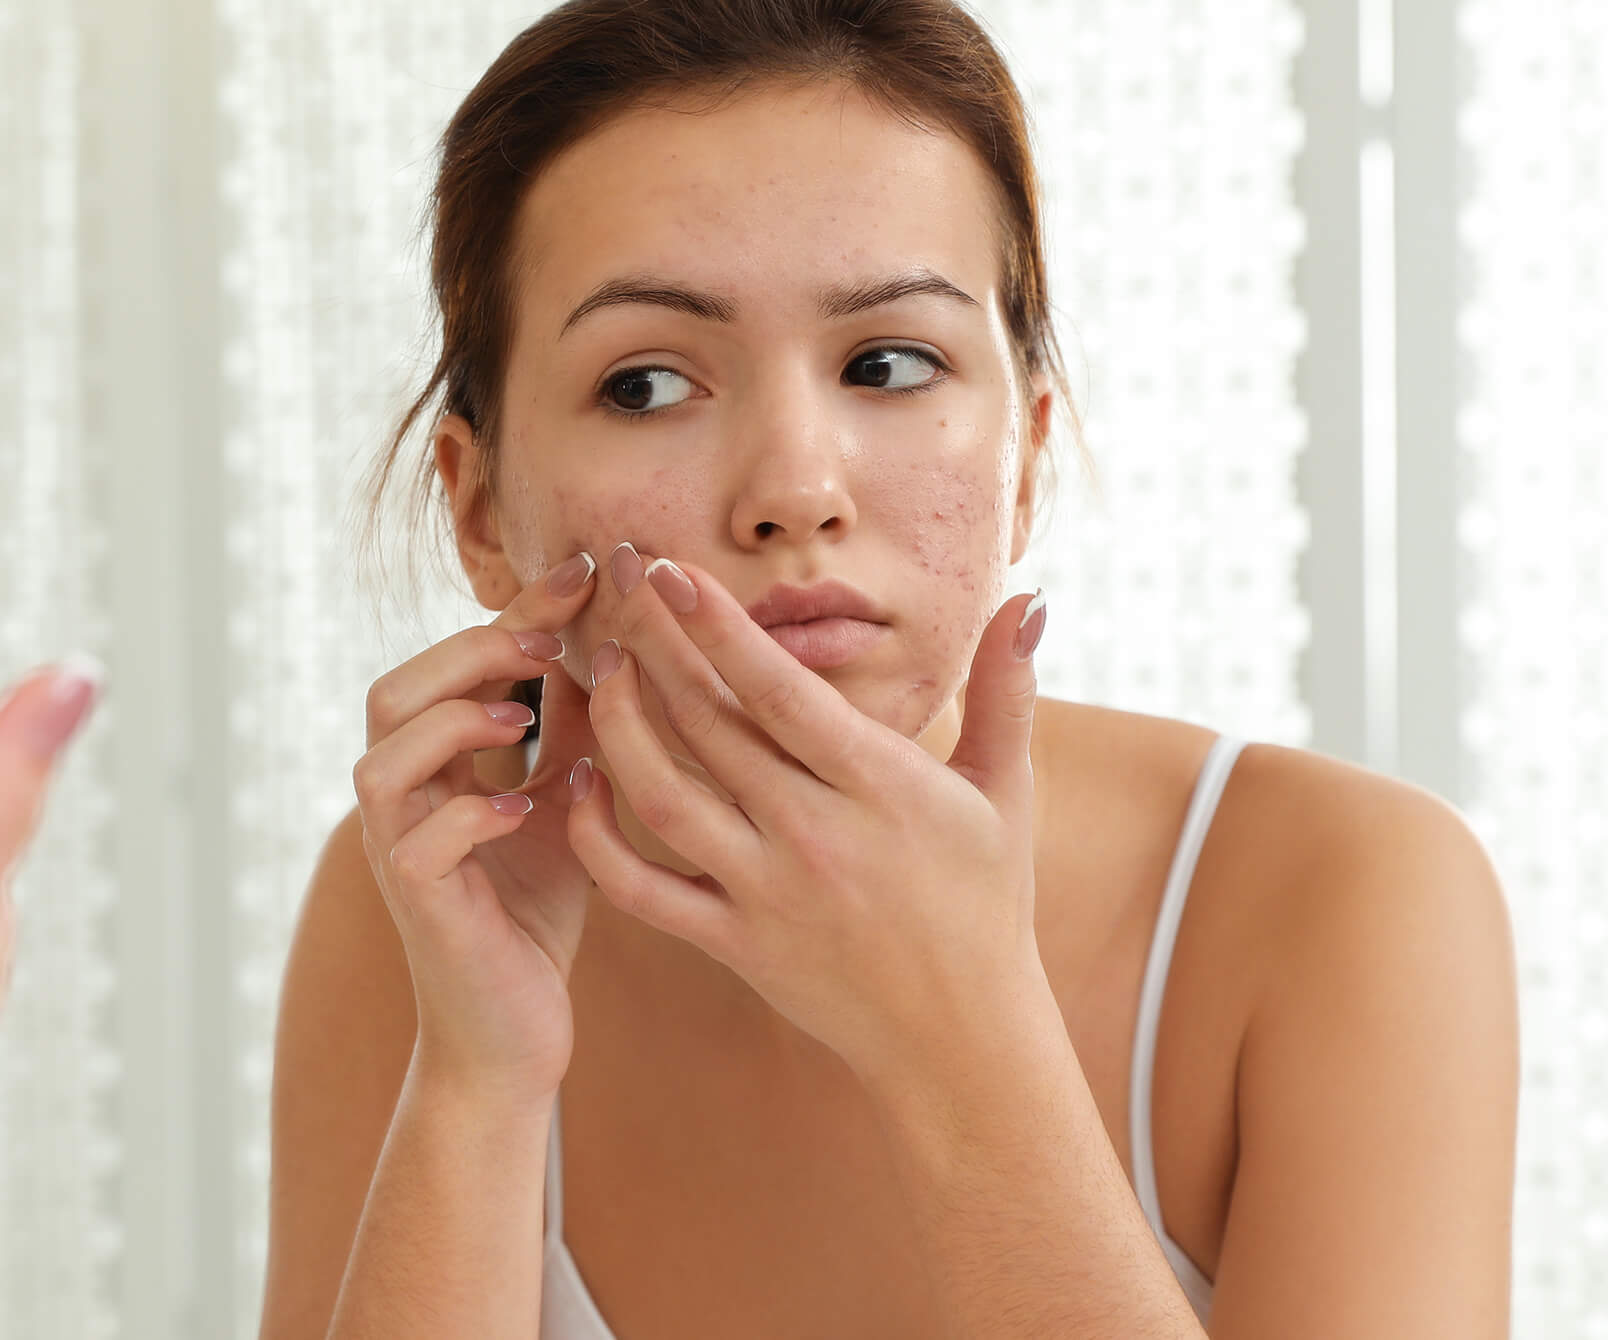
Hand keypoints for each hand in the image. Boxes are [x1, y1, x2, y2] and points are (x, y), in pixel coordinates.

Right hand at [353, 552, 602, 1106]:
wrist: (513, 1033)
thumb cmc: (534, 918)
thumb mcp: (566, 805)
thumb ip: (575, 734)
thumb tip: (613, 646)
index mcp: (433, 768)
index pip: (454, 667)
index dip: (513, 613)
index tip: (580, 570)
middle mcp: (401, 801)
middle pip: (392, 692)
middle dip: (468, 653)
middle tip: (545, 643)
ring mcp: (396, 851)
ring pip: (381, 757)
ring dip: (452, 724)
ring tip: (521, 717)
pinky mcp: (415, 904)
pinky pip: (416, 842)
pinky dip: (470, 813)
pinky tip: (527, 806)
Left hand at [566, 545, 1050, 1093]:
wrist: (962, 1037)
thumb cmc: (985, 901)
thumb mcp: (1007, 792)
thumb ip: (1007, 690)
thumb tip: (1030, 599)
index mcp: (881, 786)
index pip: (782, 690)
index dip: (719, 627)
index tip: (670, 570)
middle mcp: (815, 834)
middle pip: (709, 725)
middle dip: (653, 643)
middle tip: (616, 580)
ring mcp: (766, 892)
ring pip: (662, 796)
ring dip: (617, 726)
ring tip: (601, 665)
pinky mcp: (732, 943)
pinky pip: (641, 888)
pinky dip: (597, 839)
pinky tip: (577, 784)